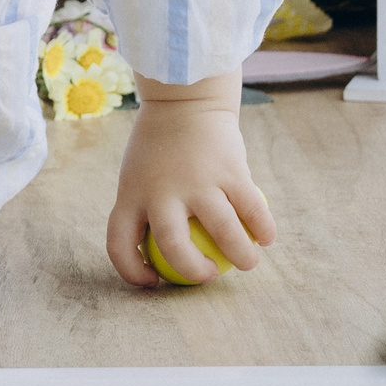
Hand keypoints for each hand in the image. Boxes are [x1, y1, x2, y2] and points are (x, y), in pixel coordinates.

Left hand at [104, 93, 274, 286]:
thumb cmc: (158, 149)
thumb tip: (161, 255)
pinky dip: (263, 228)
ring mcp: (197, 182)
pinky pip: (252, 209)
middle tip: (210, 276)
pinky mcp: (230, 171)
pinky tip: (267, 237)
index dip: (131, 271)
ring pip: (223, 232)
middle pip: (173, 245)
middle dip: (193, 270)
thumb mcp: (137, 177)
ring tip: (248, 262)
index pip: (119, 243)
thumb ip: (146, 211)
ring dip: (241, 255)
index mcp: (130, 195)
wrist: (183, 103)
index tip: (153, 282)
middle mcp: (161, 192)